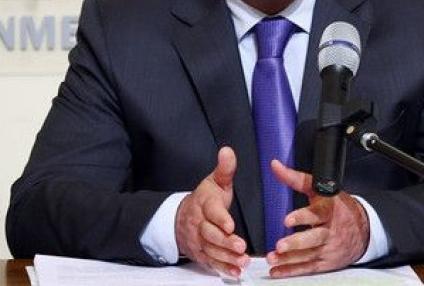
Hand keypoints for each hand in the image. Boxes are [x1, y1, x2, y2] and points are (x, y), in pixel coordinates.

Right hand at [175, 147, 249, 276]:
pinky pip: (211, 263)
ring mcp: (200, 241)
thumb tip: (228, 151)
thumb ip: (225, 169)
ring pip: (211, 250)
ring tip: (243, 261)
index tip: (230, 224)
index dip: (220, 218)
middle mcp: (200, 224)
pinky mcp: (202, 254)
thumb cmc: (205, 199)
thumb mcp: (215, 181)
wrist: (181, 218)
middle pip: (210, 234)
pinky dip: (223, 269)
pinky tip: (235, 272)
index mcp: (204, 204)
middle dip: (225, 242)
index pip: (211, 211)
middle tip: (240, 246)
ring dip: (226, 257)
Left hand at [265, 160, 368, 277]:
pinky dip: (292, 270)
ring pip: (308, 255)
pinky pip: (308, 268)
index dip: (302, 217)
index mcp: (328, 210)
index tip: (288, 220)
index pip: (315, 214)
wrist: (364, 229)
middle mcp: (329, 231)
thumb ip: (296, 179)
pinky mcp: (326, 262)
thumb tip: (275, 166)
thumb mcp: (321, 190)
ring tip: (273, 258)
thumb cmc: (339, 208)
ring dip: (289, 259)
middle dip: (296, 243)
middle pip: (313, 238)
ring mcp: (328, 248)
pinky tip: (278, 270)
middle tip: (280, 245)